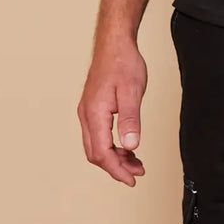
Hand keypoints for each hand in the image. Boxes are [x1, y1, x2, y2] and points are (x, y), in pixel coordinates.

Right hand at [77, 38, 147, 186]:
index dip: (116, 170)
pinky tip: (127, 146)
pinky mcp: (92, 108)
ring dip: (115, 157)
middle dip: (116, 167)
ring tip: (135, 162)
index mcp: (94, 113)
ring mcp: (87, 112)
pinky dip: (112, 146)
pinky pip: (98, 135)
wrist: (114, 44)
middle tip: (137, 173)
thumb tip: (131, 146)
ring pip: (96, 145)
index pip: (102, 153)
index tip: (131, 179)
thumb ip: (131, 120)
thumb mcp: (132, 91)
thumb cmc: (123, 63)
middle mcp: (86, 115)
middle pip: (96, 153)